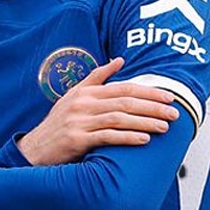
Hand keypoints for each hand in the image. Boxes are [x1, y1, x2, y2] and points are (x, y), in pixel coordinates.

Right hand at [16, 57, 178, 165]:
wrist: (35, 148)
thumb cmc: (58, 124)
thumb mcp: (74, 96)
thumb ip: (96, 78)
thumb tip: (119, 60)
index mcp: (85, 92)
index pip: (122, 87)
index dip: (147, 91)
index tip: (168, 96)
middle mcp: (82, 104)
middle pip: (124, 102)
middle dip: (152, 107)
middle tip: (173, 112)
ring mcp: (79, 121)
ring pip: (119, 118)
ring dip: (145, 122)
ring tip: (164, 127)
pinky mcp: (76, 139)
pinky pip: (107, 136)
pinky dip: (127, 138)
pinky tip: (143, 139)